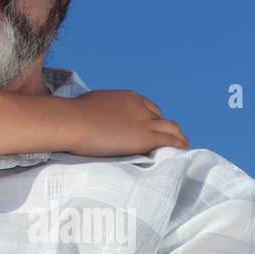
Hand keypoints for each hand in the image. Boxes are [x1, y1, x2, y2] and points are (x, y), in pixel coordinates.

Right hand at [63, 90, 188, 156]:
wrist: (72, 121)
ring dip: (178, 139)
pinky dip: (179, 148)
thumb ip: (102, 110)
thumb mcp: (91, 104)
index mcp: (128, 97)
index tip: (150, 130)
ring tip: (182, 150)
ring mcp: (145, 122)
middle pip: (162, 118)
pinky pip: (172, 142)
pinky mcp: (146, 137)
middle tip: (169, 141)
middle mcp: (141, 107)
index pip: (148, 108)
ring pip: (173, 129)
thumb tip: (93, 118)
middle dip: (166, 129)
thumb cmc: (72, 115)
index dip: (151, 120)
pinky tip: (182, 156)